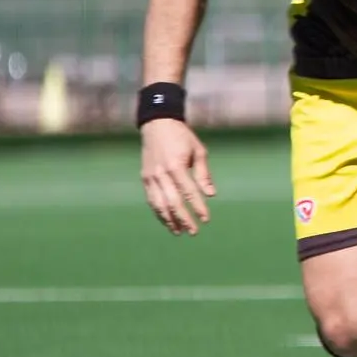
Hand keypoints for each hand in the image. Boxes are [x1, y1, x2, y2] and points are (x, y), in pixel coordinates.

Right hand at [141, 119, 214, 233]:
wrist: (157, 124)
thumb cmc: (182, 137)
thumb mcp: (198, 151)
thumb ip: (204, 174)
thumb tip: (211, 195)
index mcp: (176, 166)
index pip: (189, 193)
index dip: (198, 208)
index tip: (206, 219)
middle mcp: (161, 174)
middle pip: (173, 203)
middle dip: (184, 219)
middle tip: (194, 231)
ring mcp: (151, 177)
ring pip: (159, 205)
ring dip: (169, 220)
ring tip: (179, 232)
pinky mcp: (145, 178)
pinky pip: (151, 200)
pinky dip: (159, 213)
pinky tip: (167, 221)